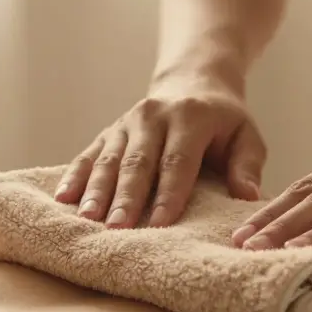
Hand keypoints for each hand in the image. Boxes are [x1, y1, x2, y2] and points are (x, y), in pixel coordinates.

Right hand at [55, 77, 266, 227]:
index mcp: (190, 118)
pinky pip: (88, 155)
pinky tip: (63, 199)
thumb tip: (248, 196)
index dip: (170, 193)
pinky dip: (74, 177)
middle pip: (138, 163)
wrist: (193, 82)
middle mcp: (153, 116)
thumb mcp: (246, 136)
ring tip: (88, 220)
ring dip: (97, 191)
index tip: (162, 224)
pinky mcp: (108, 132)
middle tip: (117, 229)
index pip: (178, 161)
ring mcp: (126, 123)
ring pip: (109, 160)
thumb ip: (247, 165)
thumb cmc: (224, 121)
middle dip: (127, 198)